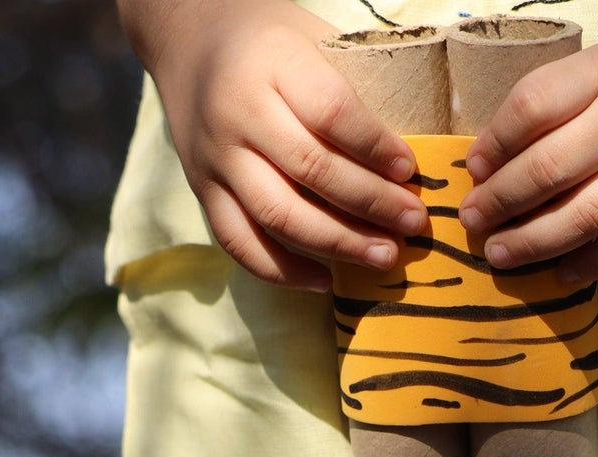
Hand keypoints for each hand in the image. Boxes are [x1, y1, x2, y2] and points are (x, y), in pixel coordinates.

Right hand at [119, 0, 429, 289]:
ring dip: (338, 245)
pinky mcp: (202, 191)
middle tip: (413, 224)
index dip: (374, 147)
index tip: (410, 171)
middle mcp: (238, 112)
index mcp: (271, 63)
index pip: (331, 112)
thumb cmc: (266, 39)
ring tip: (384, 257)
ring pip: (279, 215)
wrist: (184, 37)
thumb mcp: (308, 35)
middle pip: (311, 170)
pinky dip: (285, 271)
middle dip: (370, 204)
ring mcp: (216, 157)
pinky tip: (325, 280)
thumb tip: (405, 152)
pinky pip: (241, 243)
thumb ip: (349, 84)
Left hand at [459, 0, 597, 280]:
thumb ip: (571, 98)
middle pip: (549, 170)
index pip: (532, 108)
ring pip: (587, 216)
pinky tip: (565, 273)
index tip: (474, 170)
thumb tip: (508, 154)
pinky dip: (596, 263)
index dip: (494, 144)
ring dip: (535, 243)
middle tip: (472, 224)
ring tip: (501, 256)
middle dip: (501, 204)